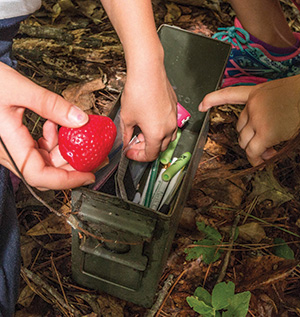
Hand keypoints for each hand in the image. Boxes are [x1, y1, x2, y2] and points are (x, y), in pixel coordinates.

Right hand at [0, 62, 94, 189]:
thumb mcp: (18, 88)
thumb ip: (50, 104)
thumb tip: (80, 120)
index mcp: (8, 145)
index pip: (40, 176)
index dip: (67, 180)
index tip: (89, 175)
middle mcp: (8, 152)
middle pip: (46, 170)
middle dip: (72, 164)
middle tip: (93, 154)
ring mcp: (10, 148)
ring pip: (44, 160)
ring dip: (63, 149)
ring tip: (75, 132)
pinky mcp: (13, 141)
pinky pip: (37, 149)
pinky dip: (51, 140)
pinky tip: (53, 124)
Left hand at [100, 0, 177, 161]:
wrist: (148, 71)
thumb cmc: (138, 91)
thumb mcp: (126, 117)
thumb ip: (126, 134)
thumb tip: (126, 142)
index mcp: (157, 134)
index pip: (150, 155)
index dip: (138, 157)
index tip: (131, 152)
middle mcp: (169, 128)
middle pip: (159, 148)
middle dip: (146, 148)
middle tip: (134, 142)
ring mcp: (174, 118)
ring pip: (167, 137)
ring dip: (155, 139)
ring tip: (142, 131)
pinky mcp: (175, 108)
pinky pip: (170, 124)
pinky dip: (160, 128)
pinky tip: (149, 120)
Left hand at [199, 76, 299, 165]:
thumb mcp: (279, 96)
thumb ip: (265, 110)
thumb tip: (260, 139)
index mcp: (256, 92)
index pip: (230, 94)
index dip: (214, 99)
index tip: (201, 105)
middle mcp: (253, 104)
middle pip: (240, 128)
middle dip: (250, 138)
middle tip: (264, 145)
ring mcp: (259, 118)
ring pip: (245, 141)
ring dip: (255, 149)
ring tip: (269, 151)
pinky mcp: (267, 132)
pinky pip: (253, 151)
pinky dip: (256, 158)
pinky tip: (264, 159)